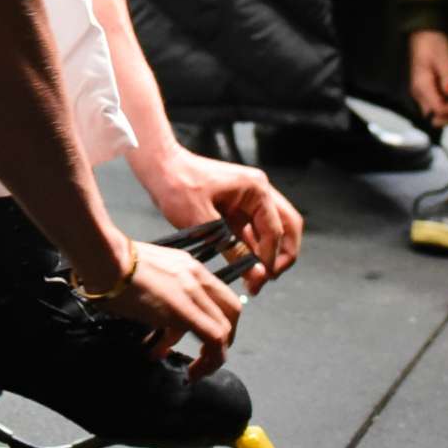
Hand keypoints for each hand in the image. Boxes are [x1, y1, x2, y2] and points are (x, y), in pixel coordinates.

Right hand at [95, 238, 248, 379]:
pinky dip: (208, 360)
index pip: (219, 296)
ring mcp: (192, 292)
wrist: (104, 258)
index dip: (221, 322)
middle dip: (224, 340)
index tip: (204, 341)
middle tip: (207, 357)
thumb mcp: (145, 275)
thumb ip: (159, 294)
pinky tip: (191, 373)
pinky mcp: (183, 310)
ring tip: (195, 372)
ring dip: (213, 356)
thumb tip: (158, 321)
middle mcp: (197, 277)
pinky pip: (211, 338)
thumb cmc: (113, 265)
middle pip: (231, 313)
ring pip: (223, 329)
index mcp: (189, 267)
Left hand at [132, 142, 304, 286]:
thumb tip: (258, 275)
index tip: (260, 280)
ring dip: (266, 254)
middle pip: (288, 226)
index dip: (270, 258)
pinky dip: (252, 248)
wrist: (160, 167)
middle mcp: (259, 192)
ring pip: (273, 230)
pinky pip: (254, 230)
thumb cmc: (178, 186)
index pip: (276, 230)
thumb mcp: (204, 222)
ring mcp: (250, 198)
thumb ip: (233, 249)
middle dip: (283, 255)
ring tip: (254, 280)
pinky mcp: (238, 206)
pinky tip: (243, 266)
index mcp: (256, 189)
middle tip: (268, 279)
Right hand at [410, 29, 447, 125]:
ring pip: (438, 113)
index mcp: (421, 87)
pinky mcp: (428, 90)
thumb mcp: (442, 60)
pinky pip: (439, 104)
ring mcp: (423, 93)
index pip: (438, 110)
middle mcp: (420, 94)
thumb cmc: (432, 44)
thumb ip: (447, 79)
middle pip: (436, 117)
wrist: (424, 34)